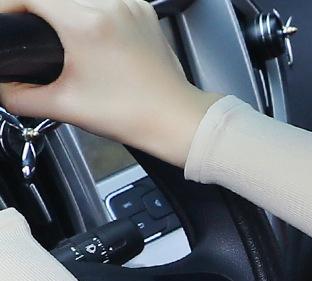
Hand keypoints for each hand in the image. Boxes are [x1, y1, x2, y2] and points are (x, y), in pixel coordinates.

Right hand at [0, 0, 221, 166]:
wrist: (176, 121)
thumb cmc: (132, 115)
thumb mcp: (66, 106)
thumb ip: (21, 96)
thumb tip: (2, 89)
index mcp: (85, 23)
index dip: (9, 5)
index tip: (6, 20)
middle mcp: (108, 4)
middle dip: (37, 7)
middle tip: (30, 29)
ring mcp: (128, 3)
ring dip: (64, 7)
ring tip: (61, 35)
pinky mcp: (142, 9)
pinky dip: (91, 8)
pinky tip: (91, 32)